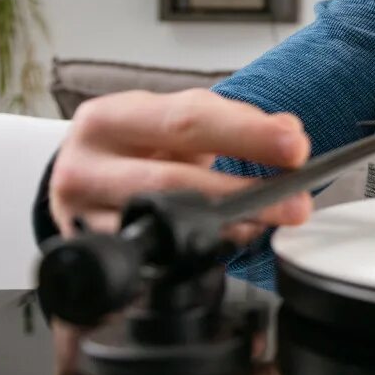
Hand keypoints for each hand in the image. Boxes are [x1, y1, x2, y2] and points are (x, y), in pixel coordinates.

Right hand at [49, 88, 312, 243]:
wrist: (80, 178)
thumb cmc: (135, 147)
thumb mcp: (175, 121)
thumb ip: (232, 122)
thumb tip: (287, 130)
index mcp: (109, 118)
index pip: (186, 120)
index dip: (245, 134)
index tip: (294, 145)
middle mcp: (86, 164)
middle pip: (172, 179)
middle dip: (244, 191)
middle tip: (295, 200)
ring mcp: (79, 214)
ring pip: (160, 221)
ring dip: (226, 226)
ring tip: (270, 222)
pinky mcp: (87, 252)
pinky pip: (148, 256)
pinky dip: (197, 251)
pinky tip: (229, 244)